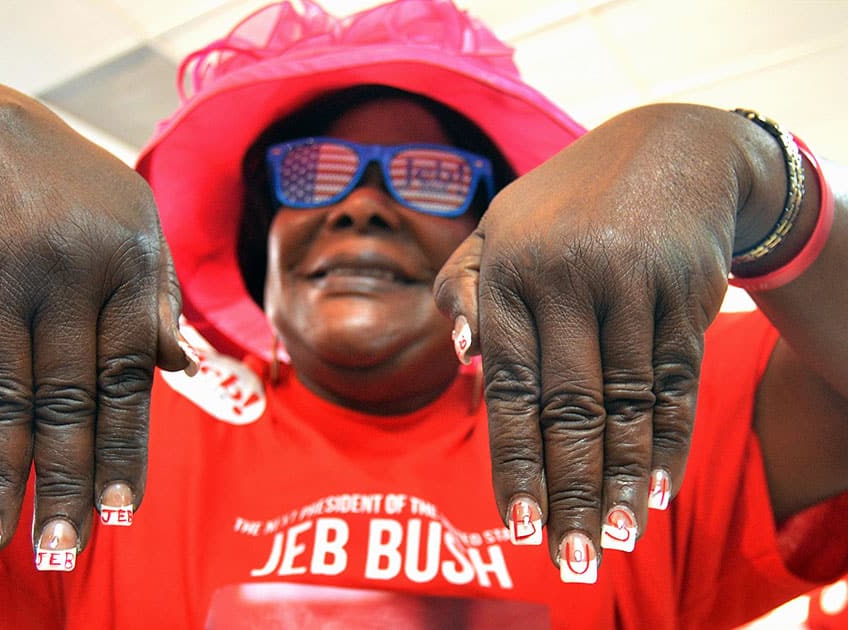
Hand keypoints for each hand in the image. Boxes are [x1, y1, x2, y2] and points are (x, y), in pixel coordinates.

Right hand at [0, 77, 193, 566]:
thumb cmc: (72, 188)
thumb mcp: (133, 223)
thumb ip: (159, 296)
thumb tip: (184, 370)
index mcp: (126, 263)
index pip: (130, 374)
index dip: (124, 447)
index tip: (120, 511)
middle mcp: (64, 275)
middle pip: (65, 398)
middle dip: (62, 481)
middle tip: (60, 551)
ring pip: (2, 396)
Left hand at [435, 104, 744, 580]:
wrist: (666, 147)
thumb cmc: (563, 208)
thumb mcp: (498, 228)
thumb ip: (464, 286)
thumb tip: (462, 359)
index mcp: (506, 270)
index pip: (507, 387)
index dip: (514, 462)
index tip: (518, 525)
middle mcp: (563, 278)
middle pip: (567, 408)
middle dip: (569, 491)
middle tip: (570, 560)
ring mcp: (629, 282)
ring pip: (624, 404)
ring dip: (621, 481)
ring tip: (615, 541)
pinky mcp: (684, 288)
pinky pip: (675, 380)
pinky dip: (668, 441)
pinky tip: (657, 491)